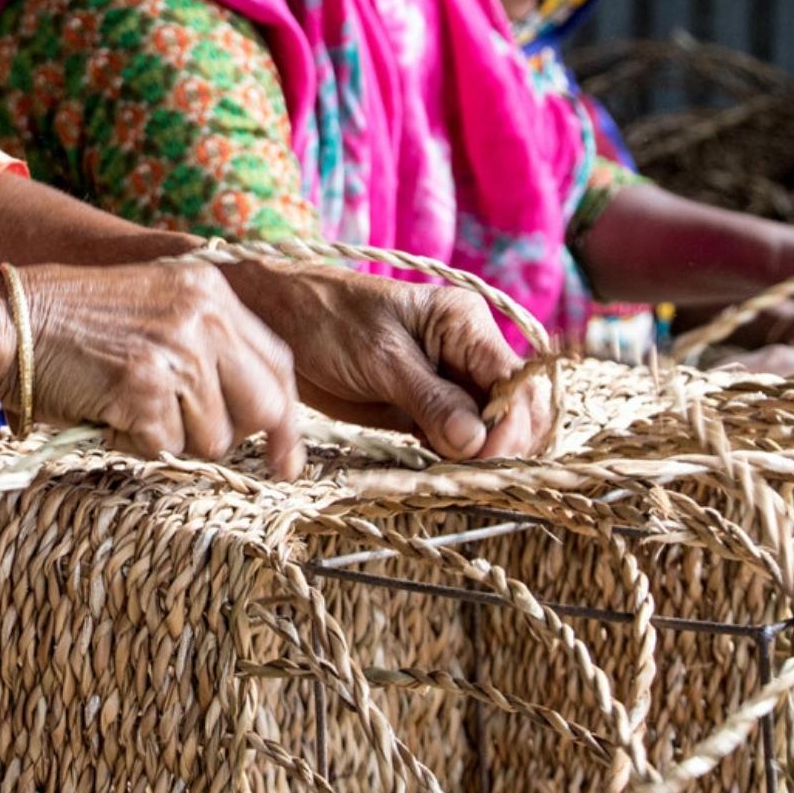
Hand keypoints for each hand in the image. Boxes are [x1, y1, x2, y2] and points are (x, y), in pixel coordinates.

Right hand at [17, 263, 303, 476]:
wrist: (9, 321)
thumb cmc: (74, 325)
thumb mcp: (155, 309)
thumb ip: (207, 345)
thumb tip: (260, 416)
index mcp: (211, 291)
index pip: (279, 363)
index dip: (286, 417)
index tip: (288, 459)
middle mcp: (204, 315)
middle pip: (264, 406)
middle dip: (233, 437)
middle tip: (191, 437)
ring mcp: (177, 350)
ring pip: (214, 438)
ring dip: (172, 438)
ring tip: (128, 405)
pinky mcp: (145, 386)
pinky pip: (166, 447)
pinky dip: (136, 443)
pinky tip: (108, 412)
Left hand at [220, 261, 554, 460]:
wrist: (278, 320)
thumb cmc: (325, 321)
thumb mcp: (380, 359)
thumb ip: (431, 399)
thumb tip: (477, 442)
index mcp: (464, 323)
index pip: (515, 380)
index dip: (511, 424)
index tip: (483, 458)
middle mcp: (467, 351)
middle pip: (515, 409)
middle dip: (501, 444)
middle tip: (466, 471)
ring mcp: (449, 381)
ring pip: (491, 429)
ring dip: (479, 457)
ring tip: (448, 470)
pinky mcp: (427, 407)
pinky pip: (459, 439)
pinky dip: (456, 459)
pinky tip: (436, 467)